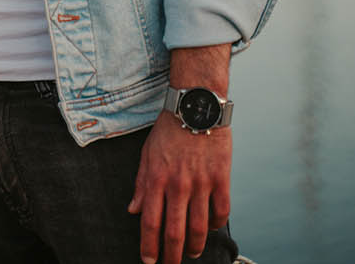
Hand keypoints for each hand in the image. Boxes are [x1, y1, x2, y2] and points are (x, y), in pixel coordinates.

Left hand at [128, 113, 231, 263]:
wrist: (195, 105)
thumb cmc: (169, 129)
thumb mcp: (147, 153)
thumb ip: (141, 184)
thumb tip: (133, 210)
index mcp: (156, 178)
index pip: (150, 222)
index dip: (149, 247)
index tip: (149, 261)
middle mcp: (178, 185)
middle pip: (175, 232)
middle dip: (171, 255)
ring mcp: (201, 183)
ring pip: (199, 228)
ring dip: (195, 247)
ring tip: (192, 253)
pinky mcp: (221, 178)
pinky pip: (221, 211)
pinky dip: (216, 224)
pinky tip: (211, 227)